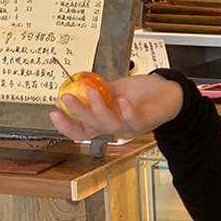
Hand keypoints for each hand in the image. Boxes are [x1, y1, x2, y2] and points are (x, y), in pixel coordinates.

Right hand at [49, 74, 183, 141]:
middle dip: (78, 113)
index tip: (53, 113)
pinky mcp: (146, 122)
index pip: (81, 131)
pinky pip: (134, 120)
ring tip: (92, 93)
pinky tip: (122, 101)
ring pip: (111, 125)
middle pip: (92, 127)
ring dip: (99, 110)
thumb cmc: (138, 93)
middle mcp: (115, 128)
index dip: (66, 126)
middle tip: (67, 98)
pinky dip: (127, 112)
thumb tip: (67, 89)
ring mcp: (130, 127)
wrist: (166, 91)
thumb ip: (92, 92)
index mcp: (103, 121)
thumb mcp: (111, 89)